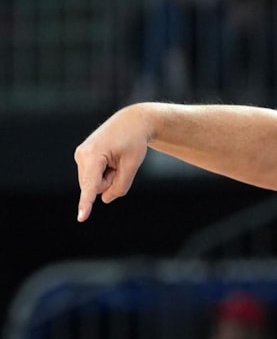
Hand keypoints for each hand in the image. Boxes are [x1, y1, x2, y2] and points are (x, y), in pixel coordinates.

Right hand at [74, 105, 149, 221]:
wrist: (131, 121)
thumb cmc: (134, 141)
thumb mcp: (132, 165)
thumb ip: (120, 186)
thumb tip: (104, 199)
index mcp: (93, 155)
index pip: (91, 185)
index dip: (87, 203)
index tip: (82, 217)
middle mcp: (82, 155)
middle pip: (97, 186)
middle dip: (111, 180)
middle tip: (121, 160)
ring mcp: (80, 156)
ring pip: (95, 183)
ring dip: (109, 176)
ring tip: (116, 157)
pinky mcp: (83, 157)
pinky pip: (95, 177)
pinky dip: (105, 172)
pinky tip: (111, 158)